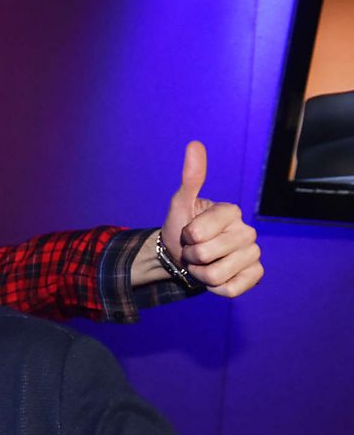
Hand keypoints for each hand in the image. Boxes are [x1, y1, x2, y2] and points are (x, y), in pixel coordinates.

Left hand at [161, 141, 262, 296]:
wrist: (182, 257)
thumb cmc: (180, 228)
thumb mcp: (180, 204)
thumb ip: (190, 178)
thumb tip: (194, 144)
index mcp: (231, 212)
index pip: (198, 233)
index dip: (186, 237)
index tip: (188, 233)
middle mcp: (247, 231)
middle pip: (207, 254)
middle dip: (191, 256)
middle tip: (193, 251)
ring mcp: (253, 254)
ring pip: (217, 275)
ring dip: (200, 274)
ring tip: (202, 264)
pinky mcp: (254, 276)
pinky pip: (231, 289)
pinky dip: (215, 288)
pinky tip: (214, 278)